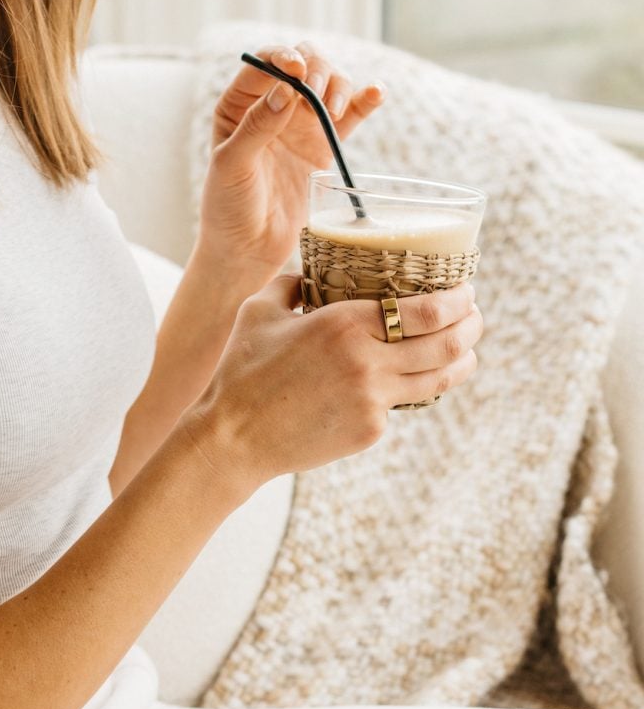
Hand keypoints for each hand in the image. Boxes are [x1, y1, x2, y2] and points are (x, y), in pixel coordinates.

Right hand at [185, 280, 482, 486]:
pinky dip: (412, 387)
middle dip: (471, 326)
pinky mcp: (370, 431)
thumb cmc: (241, 370)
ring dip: (462, 360)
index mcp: (344, 324)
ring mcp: (373, 401)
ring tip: (466, 349)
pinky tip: (412, 378)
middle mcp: (367, 362)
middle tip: (475, 316)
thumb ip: (292, 282)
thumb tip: (312, 271)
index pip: (427, 311)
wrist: (233, 438)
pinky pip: (402, 403)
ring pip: (439, 379)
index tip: (466, 291)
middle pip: (446, 343)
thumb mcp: (260, 310)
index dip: (457, 301)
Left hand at [196, 42, 385, 289]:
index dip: (283, 59)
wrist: (249, 248)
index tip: (297, 72)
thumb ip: (256, 127)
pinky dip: (364, 101)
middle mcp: (272, 106)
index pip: (264, 64)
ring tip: (334, 112)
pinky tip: (377, 92)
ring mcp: (300, 125)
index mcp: (239, 104)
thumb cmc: (228, 207)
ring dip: (337, 86)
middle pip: (304, 64)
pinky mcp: (323, 146)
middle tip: (317, 97)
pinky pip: (349, 117)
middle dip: (315, 70)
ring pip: (328, 85)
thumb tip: (286, 90)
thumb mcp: (232, 165)